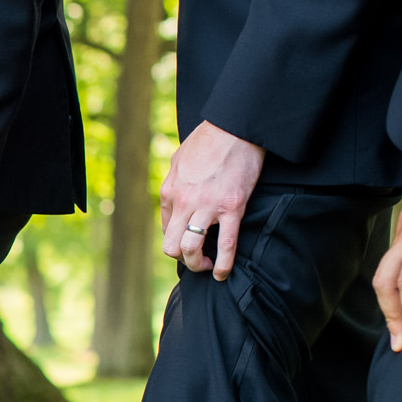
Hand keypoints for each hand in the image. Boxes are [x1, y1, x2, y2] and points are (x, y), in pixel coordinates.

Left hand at [159, 121, 263, 278]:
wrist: (236, 127)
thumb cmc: (208, 141)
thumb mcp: (179, 162)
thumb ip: (174, 186)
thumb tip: (174, 210)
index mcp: (170, 192)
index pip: (166, 230)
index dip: (176, 241)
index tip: (188, 242)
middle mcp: (184, 202)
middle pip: (172, 246)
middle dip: (182, 259)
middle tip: (195, 260)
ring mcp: (208, 206)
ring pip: (192, 249)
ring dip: (197, 265)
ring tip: (207, 268)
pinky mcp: (232, 207)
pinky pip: (225, 244)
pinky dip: (223, 264)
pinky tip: (222, 273)